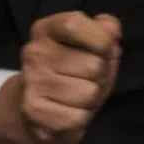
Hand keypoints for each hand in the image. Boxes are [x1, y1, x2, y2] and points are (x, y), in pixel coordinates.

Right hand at [0, 11, 121, 143]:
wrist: (37, 113)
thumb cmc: (71, 75)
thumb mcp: (92, 50)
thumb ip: (105, 35)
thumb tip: (112, 28)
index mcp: (46, 30)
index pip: (75, 24)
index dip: (100, 41)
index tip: (101, 51)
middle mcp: (34, 52)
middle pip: (93, 65)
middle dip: (99, 78)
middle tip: (84, 81)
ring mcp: (32, 81)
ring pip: (89, 93)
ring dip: (91, 100)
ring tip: (76, 98)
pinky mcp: (33, 110)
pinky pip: (79, 117)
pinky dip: (80, 118)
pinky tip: (67, 113)